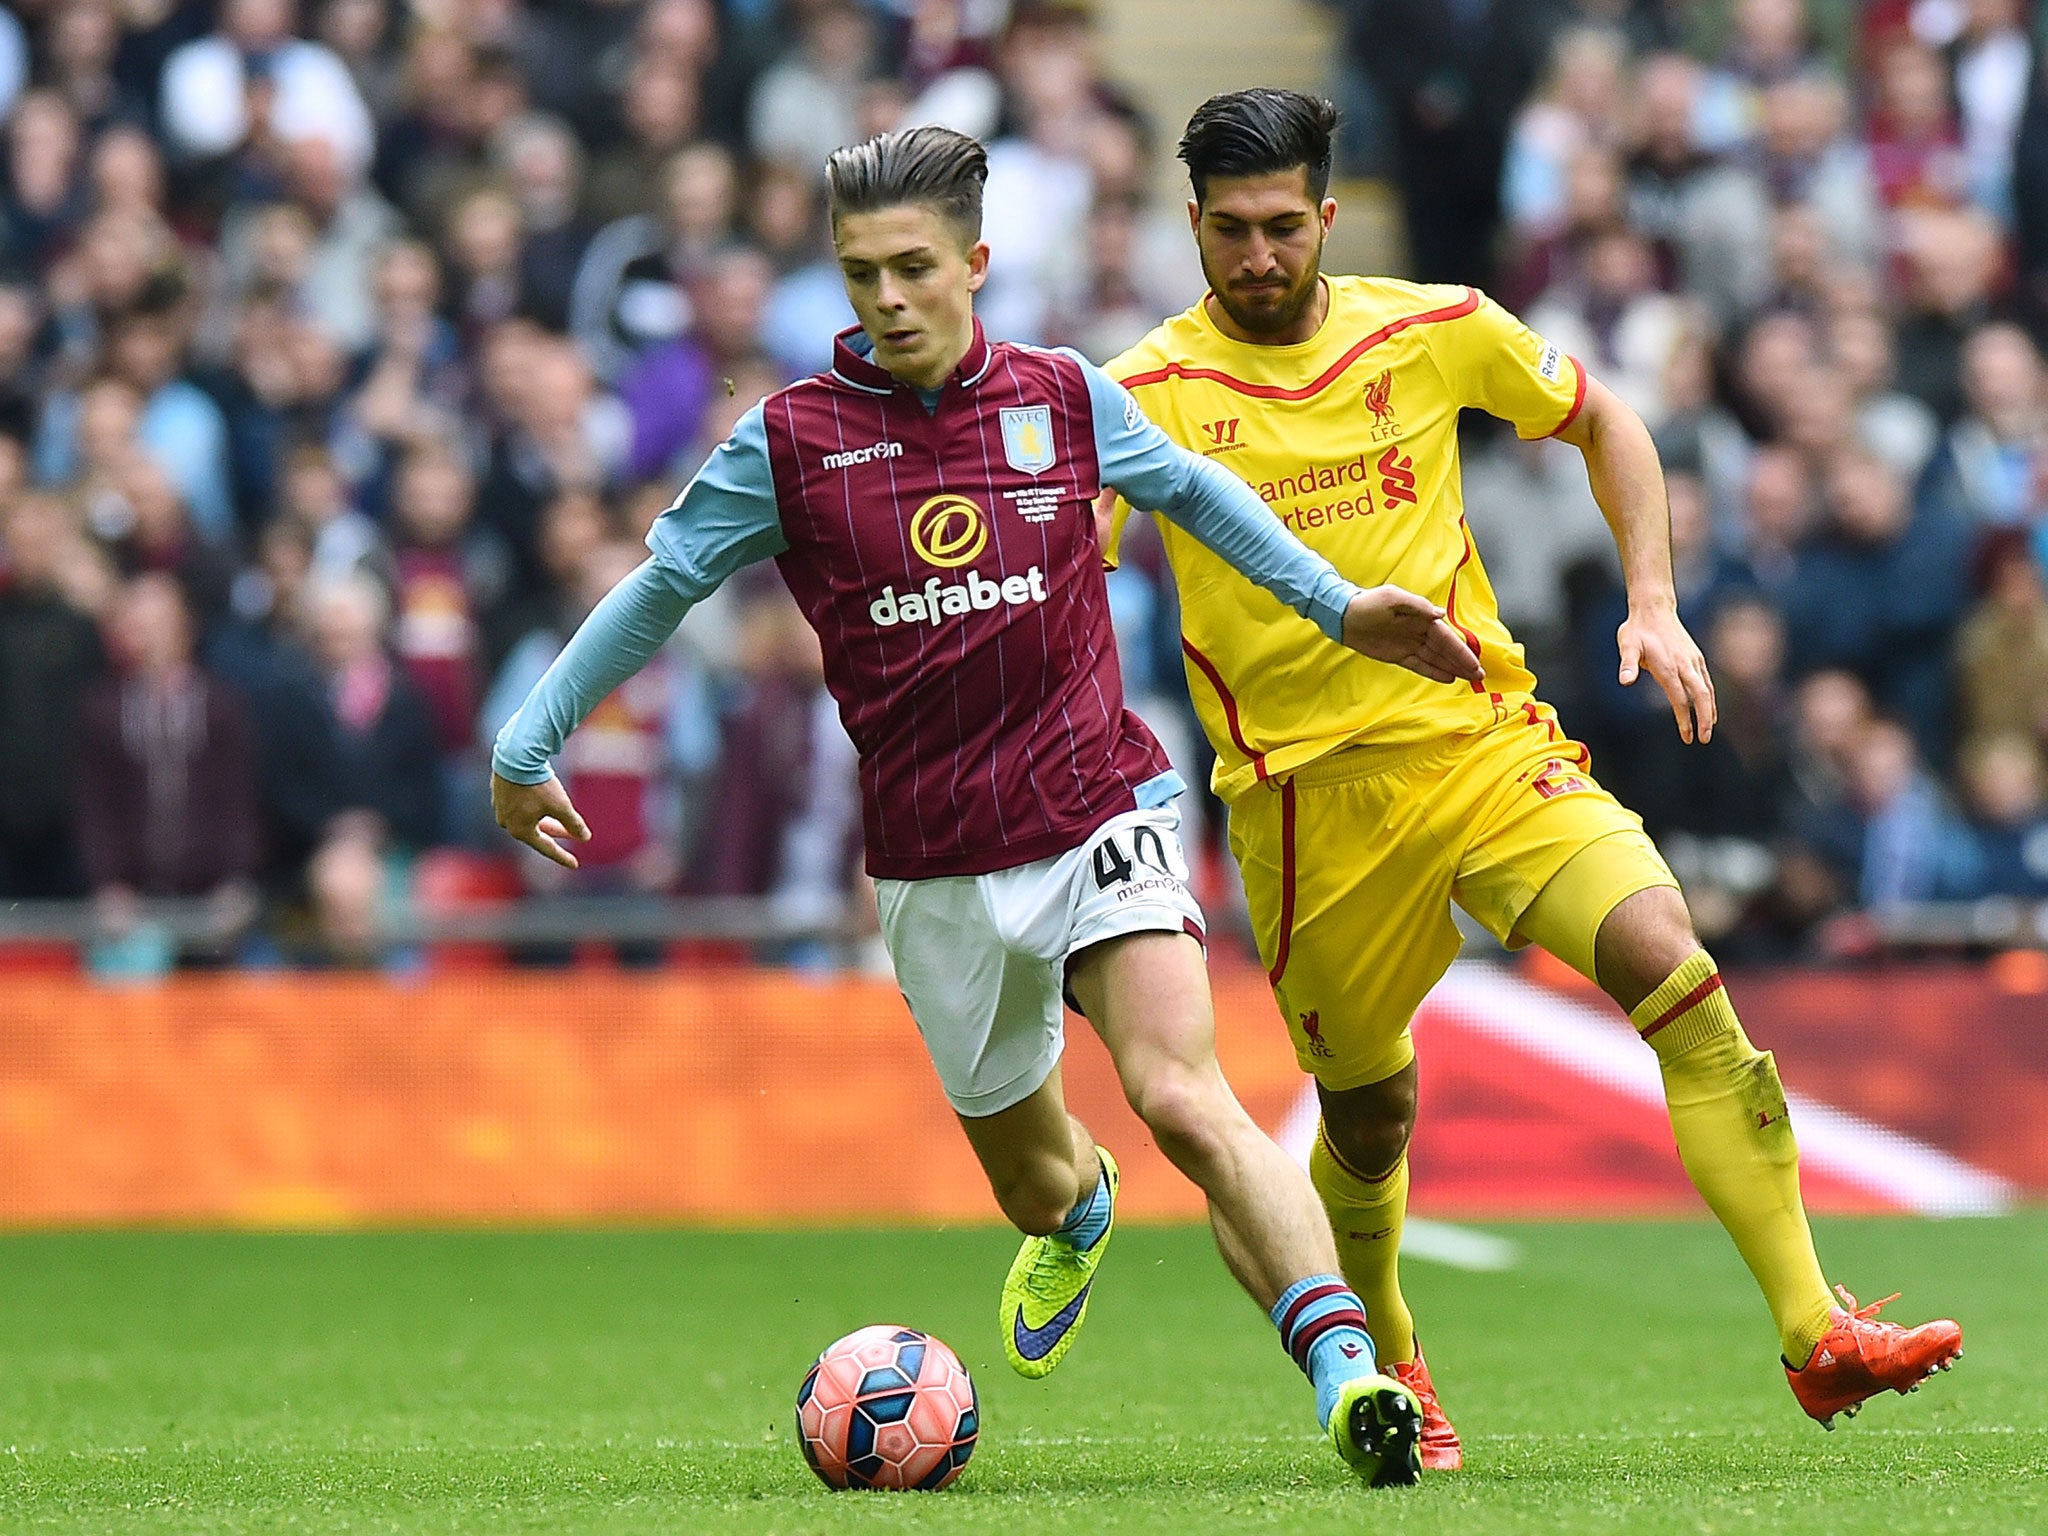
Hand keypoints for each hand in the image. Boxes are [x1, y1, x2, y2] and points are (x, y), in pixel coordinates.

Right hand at [492, 771, 591, 868]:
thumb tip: (585, 838)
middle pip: (537, 832)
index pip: (546, 848)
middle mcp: (507, 823)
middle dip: (556, 832)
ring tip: (560, 816)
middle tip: (573, 835)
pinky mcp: (500, 793)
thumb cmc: (539, 785)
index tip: (575, 865)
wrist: (516, 756)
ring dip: (545, 819)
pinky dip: (534, 808)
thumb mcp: (561, 806)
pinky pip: (520, 806)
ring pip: (528, 818)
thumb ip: (573, 824)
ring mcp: (501, 808)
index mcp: (521, 830)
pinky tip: (541, 802)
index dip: (562, 856)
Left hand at [1340, 586, 1484, 685]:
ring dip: (1453, 668)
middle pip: (1445, 649)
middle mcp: (1419, 631)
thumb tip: (1441, 614)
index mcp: (1421, 617)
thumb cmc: (1367, 603)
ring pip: (1436, 659)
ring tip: (1470, 679)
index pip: (1446, 636)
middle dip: (1462, 662)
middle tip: (1479, 675)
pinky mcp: (1398, 656)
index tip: (1475, 662)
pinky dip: (1434, 672)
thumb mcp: (1393, 598)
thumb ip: (1417, 606)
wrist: (1343, 616)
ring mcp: (1410, 644)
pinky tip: (1449, 678)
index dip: (1461, 650)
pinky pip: (1420, 665)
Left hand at [1618, 602, 1715, 742]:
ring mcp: (1693, 660)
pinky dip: (1709, 697)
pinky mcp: (1696, 657)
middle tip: (1704, 739)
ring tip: (1708, 730)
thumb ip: (1627, 664)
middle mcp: (1685, 664)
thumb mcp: (1627, 645)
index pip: (1679, 698)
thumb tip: (1625, 680)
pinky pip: (1706, 681)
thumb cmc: (1637, 630)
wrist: (1654, 609)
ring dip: (1709, 710)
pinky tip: (1708, 708)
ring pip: (1707, 689)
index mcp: (1668, 666)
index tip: (1686, 736)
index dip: (1684, 718)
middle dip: (1704, 718)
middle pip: (1701, 695)